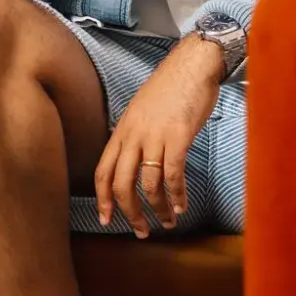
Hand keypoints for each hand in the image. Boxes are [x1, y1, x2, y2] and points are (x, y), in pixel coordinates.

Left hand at [93, 35, 224, 236]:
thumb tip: (135, 158)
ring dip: (158, 209)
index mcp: (122, 131)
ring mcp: (154, 137)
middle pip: (121, 184)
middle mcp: (133, 136)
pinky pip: (173, 175)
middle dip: (129, 213)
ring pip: (148, 185)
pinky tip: (182, 206)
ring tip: (168, 222)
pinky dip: (177, 195)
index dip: (102, 199)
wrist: (193, 65)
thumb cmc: (171, 87)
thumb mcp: (142, 111)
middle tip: (140, 230)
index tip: (106, 219)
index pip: (102, 171)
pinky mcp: (178, 137)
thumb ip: (136, 135)